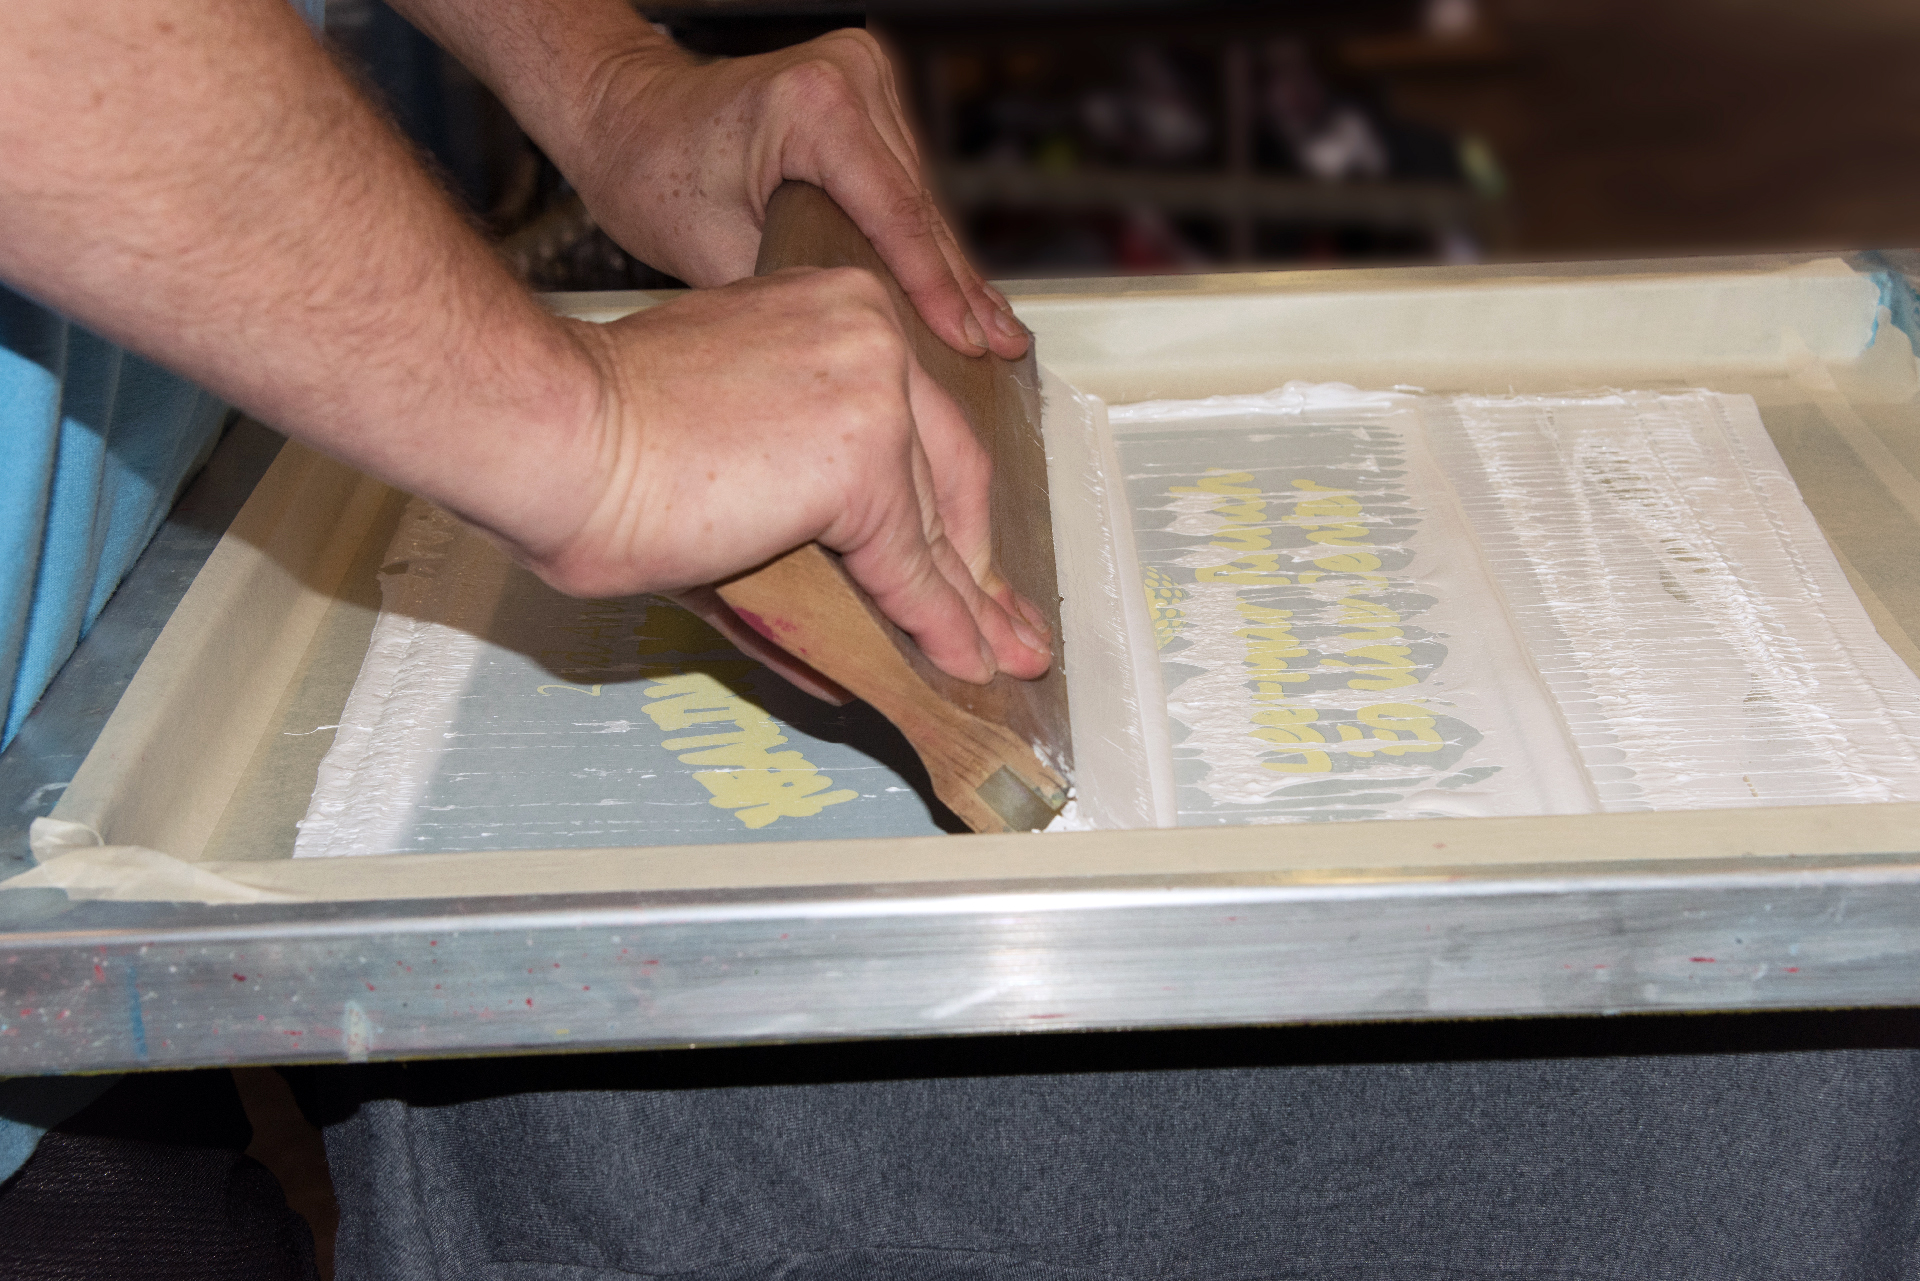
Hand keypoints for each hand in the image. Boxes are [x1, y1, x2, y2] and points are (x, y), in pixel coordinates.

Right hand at [511, 268, 1050, 686]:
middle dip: (978, 561)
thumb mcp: (723, 450)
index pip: (919, 421)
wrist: (554, 432)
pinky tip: (958, 659)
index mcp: (838, 312)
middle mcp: (872, 336)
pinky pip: (910, 567)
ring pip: (936, 525)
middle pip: (951, 470)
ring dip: (969, 604)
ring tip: (994, 657)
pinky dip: (937, 625)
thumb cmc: (600, 433)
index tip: (969, 555)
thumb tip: (839, 597)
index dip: (948, 504)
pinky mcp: (864, 461)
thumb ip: (794, 508)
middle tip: (1005, 620)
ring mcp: (874, 394)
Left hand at [559, 28, 1029, 361]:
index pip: (897, 213)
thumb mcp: (720, 249)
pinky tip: (962, 289)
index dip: (937, 289)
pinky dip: (925, 241)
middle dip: (958, 287)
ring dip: (951, 269)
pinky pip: (906, 184)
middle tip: (1002, 348)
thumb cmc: (650, 170)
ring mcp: (864, 80)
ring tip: (995, 333)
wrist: (626, 118)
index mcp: (815, 102)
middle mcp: (851, 76)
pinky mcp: (866, 97)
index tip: (969, 342)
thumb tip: (867, 345)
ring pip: (922, 198)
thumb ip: (804, 290)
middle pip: (921, 207)